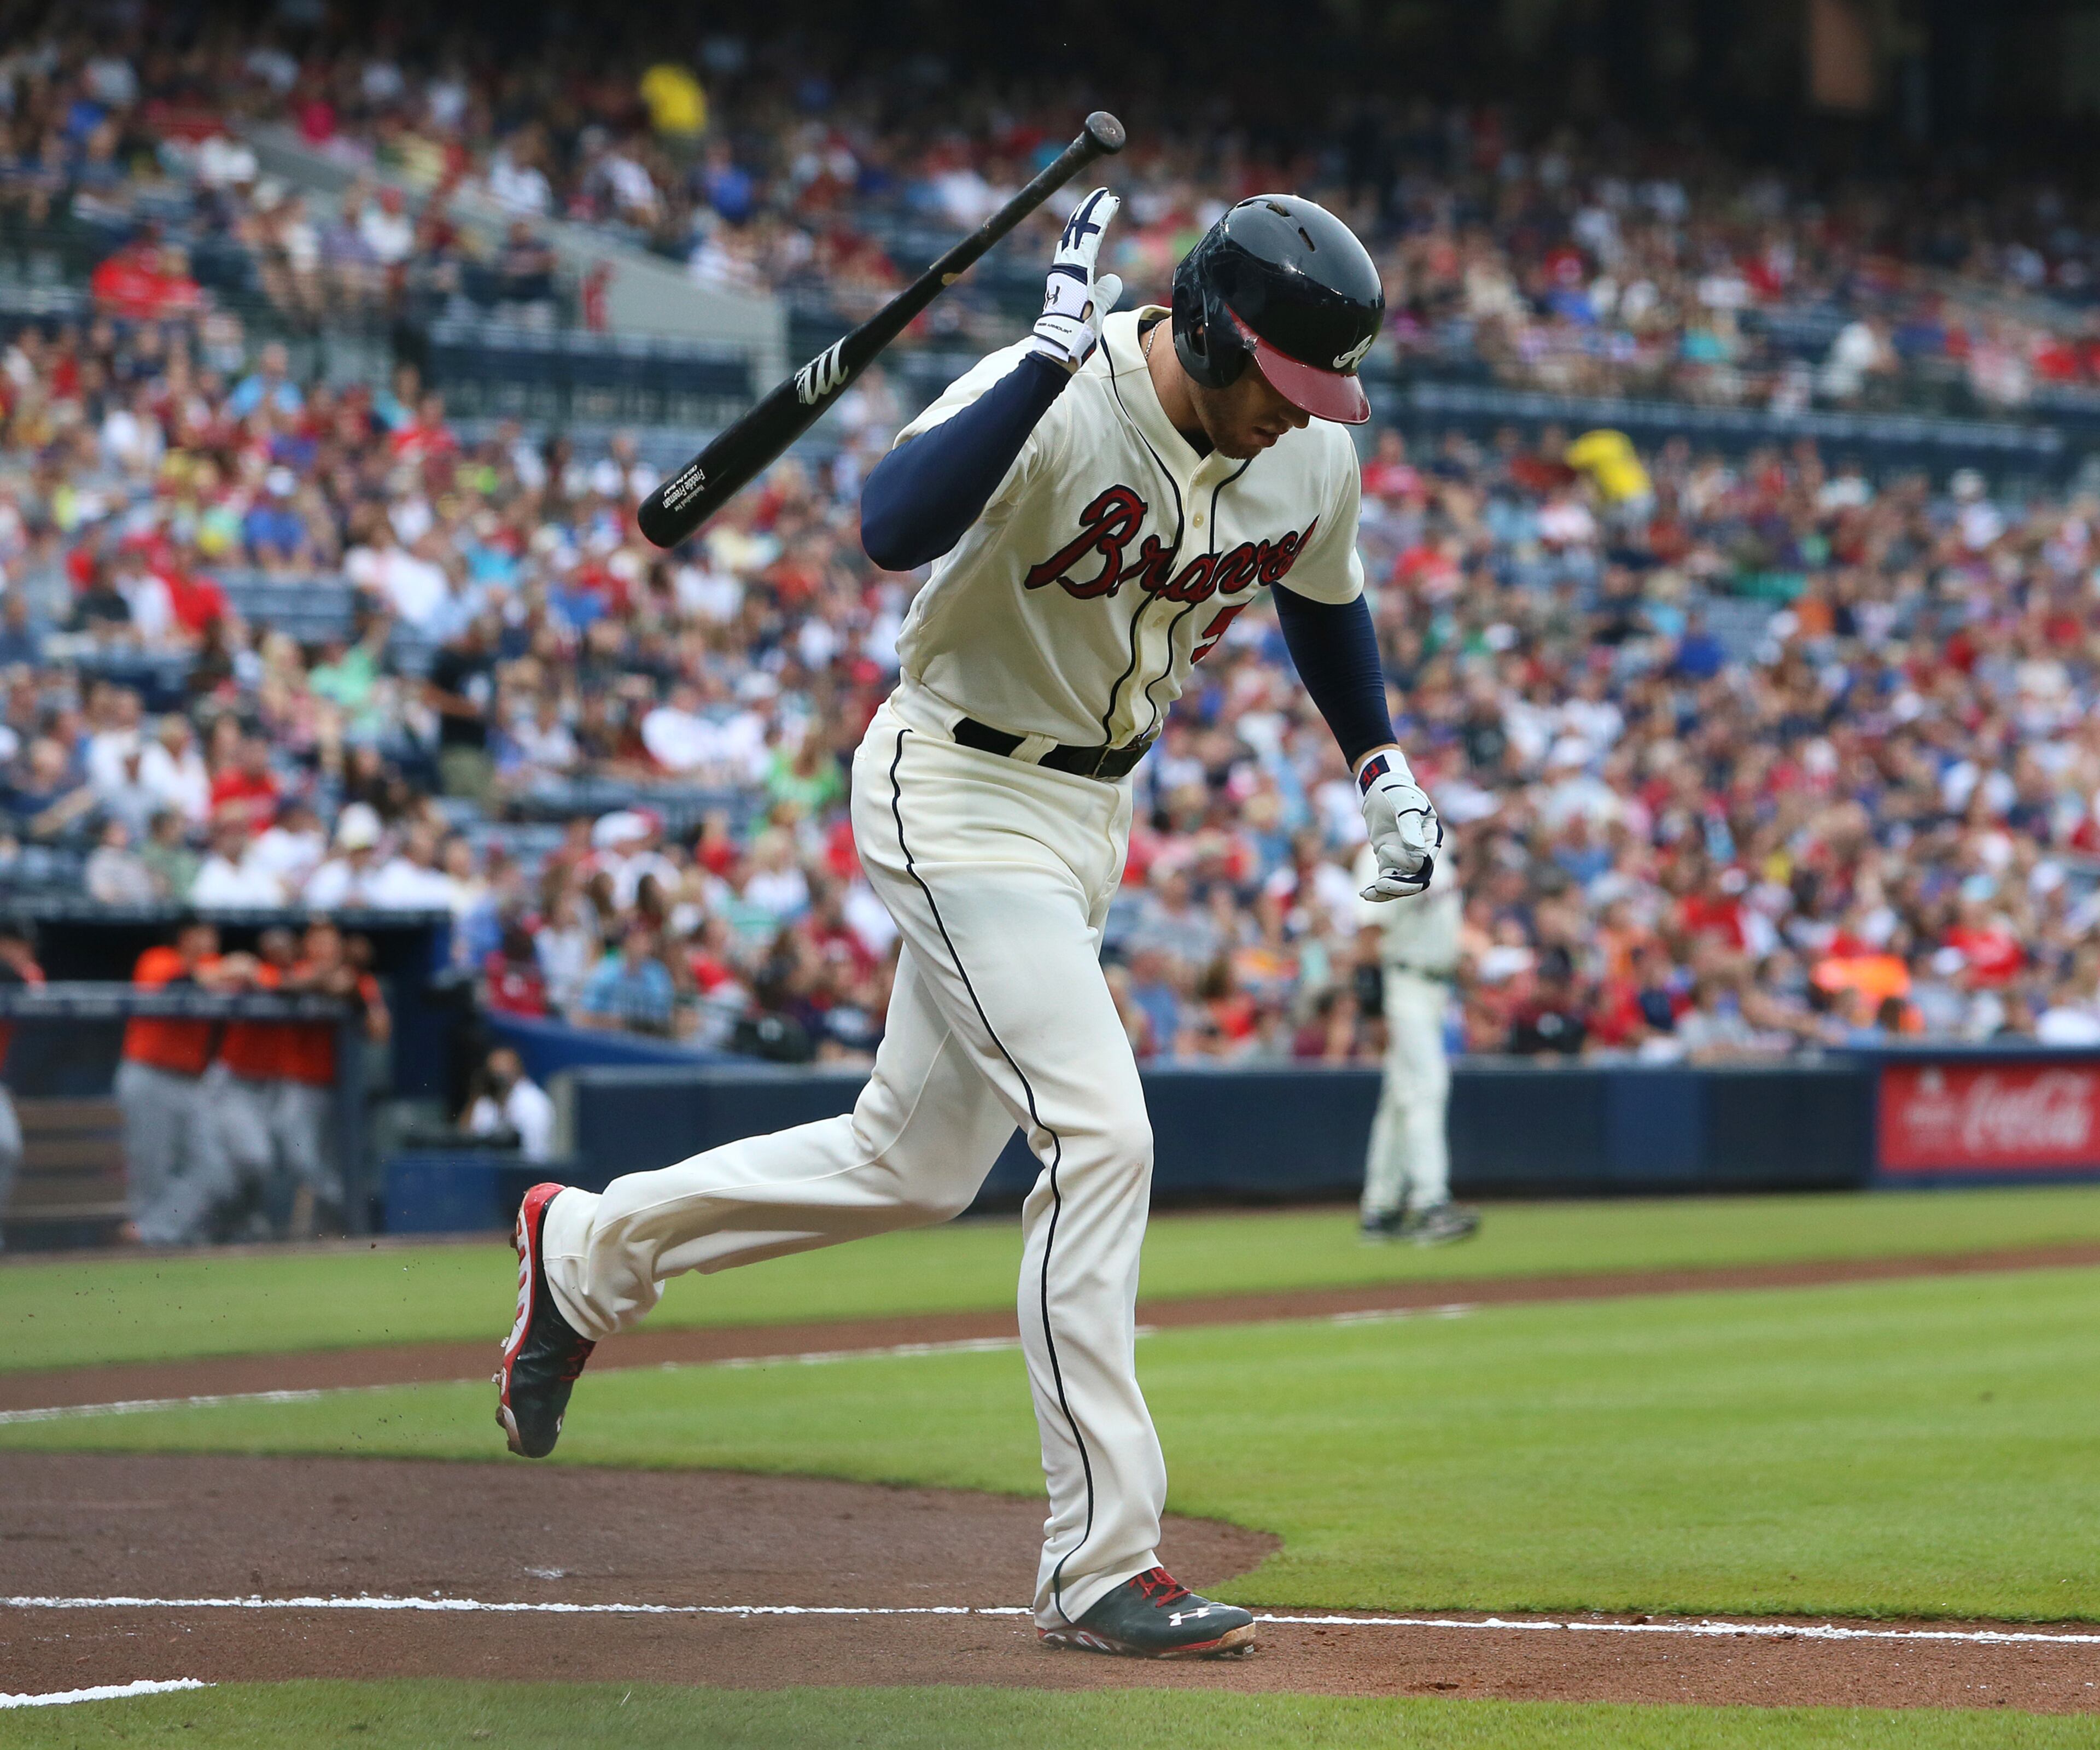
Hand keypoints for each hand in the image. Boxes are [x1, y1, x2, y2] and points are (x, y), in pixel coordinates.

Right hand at [1029, 187, 1122, 370]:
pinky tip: (1108, 205)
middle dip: (1090, 209)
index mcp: (1068, 271)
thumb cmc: (1079, 328)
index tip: (1099, 210)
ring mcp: (1069, 263)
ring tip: (1106, 195)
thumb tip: (1113, 279)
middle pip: (1078, 229)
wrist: (1066, 341)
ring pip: (1083, 227)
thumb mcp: (1098, 305)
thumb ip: (1106, 290)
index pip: (1079, 241)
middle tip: (1103, 194)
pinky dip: (1099, 218)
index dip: (1088, 223)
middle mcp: (1065, 263)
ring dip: (1095, 209)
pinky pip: (1091, 235)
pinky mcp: (1077, 266)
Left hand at [1357, 747, 1440, 900]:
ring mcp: (1405, 856)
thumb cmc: (1396, 791)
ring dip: (1386, 891)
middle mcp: (1421, 850)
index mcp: (1430, 838)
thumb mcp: (1404, 804)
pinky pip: (1387, 878)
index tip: (1384, 850)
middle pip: (1415, 879)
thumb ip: (1410, 826)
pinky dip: (1377, 888)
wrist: (1380, 786)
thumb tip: (1417, 850)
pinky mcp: (1389, 859)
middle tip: (1378, 886)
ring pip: (1400, 883)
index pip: (1424, 862)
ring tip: (1367, 894)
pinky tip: (1364, 893)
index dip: (1407, 863)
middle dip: (1398, 886)